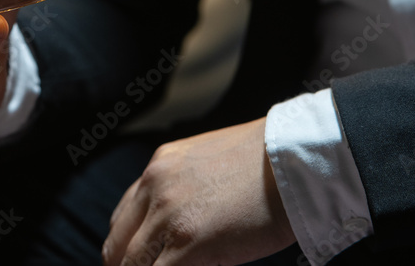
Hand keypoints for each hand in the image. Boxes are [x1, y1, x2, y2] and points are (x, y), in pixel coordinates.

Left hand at [103, 118, 295, 265]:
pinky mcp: (188, 243)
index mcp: (158, 167)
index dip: (125, 248)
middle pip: (118, 245)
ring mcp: (168, 215)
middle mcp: (154, 186)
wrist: (296, 159)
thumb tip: (180, 227)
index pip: (123, 218)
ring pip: (132, 264)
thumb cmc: (268, 164)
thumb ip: (183, 190)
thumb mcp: (209, 164)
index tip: (134, 265)